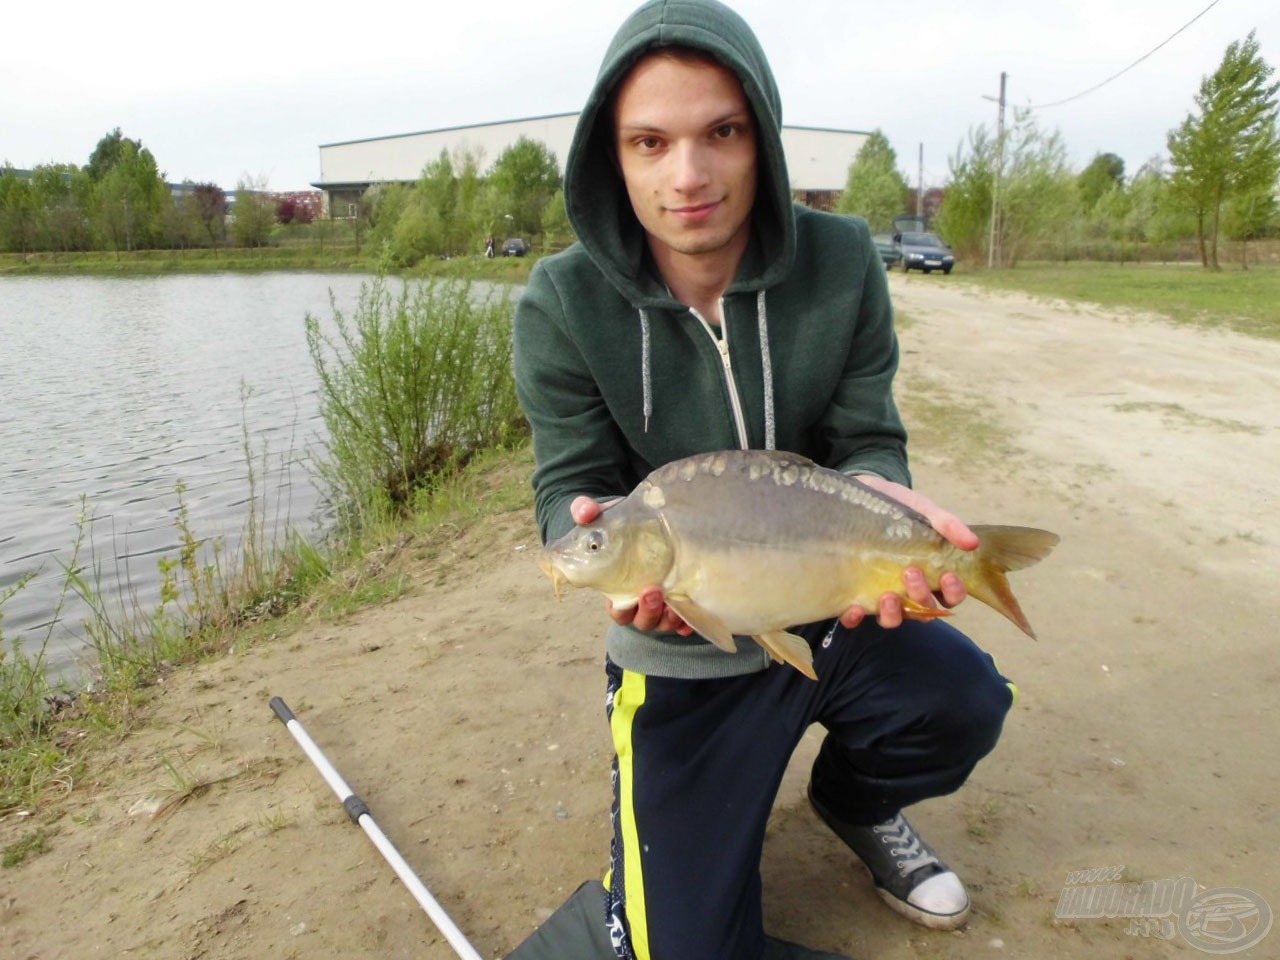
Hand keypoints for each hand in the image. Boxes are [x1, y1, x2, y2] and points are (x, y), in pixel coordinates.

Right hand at [569, 495, 693, 634]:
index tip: (633, 595)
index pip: (619, 611)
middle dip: (649, 612)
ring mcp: (663, 603)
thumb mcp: (604, 517)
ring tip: (676, 603)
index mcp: (618, 590)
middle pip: (643, 621)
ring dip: (671, 618)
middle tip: (656, 591)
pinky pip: (687, 618)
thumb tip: (583, 512)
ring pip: (665, 623)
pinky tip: (692, 615)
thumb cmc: (622, 525)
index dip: (623, 610)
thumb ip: (587, 511)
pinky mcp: (683, 598)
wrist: (649, 521)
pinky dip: (689, 621)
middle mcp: (641, 602)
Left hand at [837, 477, 976, 630]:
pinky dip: (855, 619)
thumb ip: (947, 524)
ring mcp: (881, 594)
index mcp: (930, 574)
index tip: (949, 576)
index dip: (953, 593)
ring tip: (888, 596)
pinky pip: (855, 618)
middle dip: (920, 595)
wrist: (859, 495)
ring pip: (893, 619)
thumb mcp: (923, 510)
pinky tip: (854, 608)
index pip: (950, 596)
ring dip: (894, 614)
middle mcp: (908, 590)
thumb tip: (972, 543)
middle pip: (923, 610)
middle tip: (910, 571)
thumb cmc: (897, 507)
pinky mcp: (855, 593)